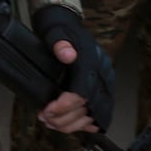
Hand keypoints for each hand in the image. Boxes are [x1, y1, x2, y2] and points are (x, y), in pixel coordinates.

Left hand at [31, 6, 112, 134]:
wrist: (68, 26)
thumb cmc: (61, 31)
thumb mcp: (56, 33)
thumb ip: (60, 43)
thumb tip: (69, 55)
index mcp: (91, 61)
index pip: (82, 93)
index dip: (64, 106)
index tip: (47, 110)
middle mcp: (102, 75)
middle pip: (88, 108)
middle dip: (64, 119)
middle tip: (45, 119)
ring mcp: (105, 83)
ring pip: (93, 115)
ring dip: (71, 124)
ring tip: (51, 123)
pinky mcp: (103, 89)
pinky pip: (100, 114)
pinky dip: (84, 124)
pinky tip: (68, 124)